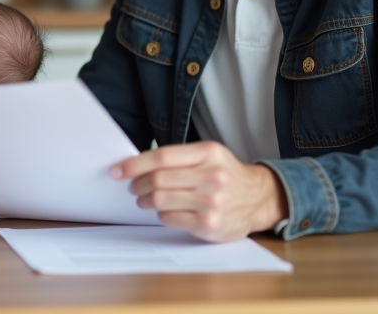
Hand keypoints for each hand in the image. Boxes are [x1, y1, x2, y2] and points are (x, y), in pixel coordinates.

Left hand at [111, 141, 287, 241]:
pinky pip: (170, 218)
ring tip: (143, 200)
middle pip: (159, 179)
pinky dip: (160, 215)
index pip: (162, 156)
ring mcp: (212, 201)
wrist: (258, 198)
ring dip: (145, 200)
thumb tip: (137, 163)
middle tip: (132, 187)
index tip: (118, 170)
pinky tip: (163, 211)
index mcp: (208, 153)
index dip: (135, 164)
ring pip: (161, 200)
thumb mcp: (208, 156)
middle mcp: (212, 176)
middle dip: (137, 184)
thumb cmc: (225, 174)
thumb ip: (179, 158)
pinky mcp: (209, 224)